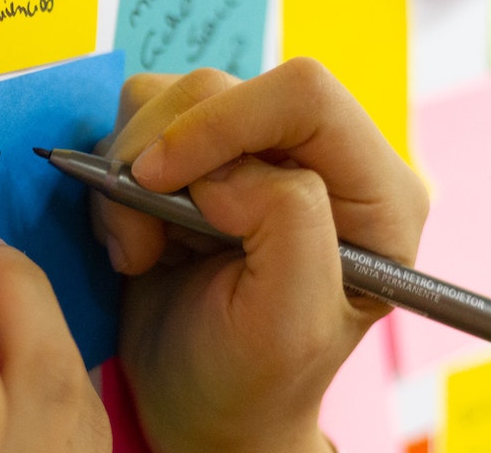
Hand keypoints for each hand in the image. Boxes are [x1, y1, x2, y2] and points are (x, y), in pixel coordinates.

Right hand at [92, 59, 427, 451]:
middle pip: (223, 87)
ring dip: (133, 170)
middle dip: (163, 154)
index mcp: (374, 192)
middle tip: (143, 234)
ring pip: (171, 97)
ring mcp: (253, 153)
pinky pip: (138, 123)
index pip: (303, 94)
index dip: (221, 122)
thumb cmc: (251, 380)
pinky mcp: (200, 160)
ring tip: (142, 248)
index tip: (158, 181)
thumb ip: (287, 226)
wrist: (202, 403)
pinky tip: (138, 238)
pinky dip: (116, 178)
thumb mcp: (289, 324)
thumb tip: (226, 171)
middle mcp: (318, 158)